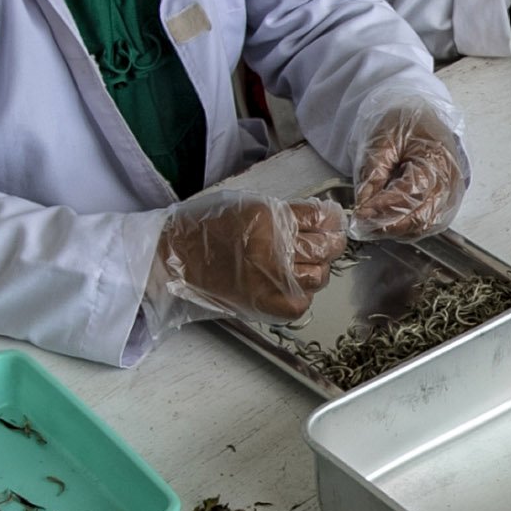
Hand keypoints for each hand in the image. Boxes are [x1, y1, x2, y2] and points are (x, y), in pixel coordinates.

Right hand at [155, 190, 350, 319]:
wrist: (175, 259)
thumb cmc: (206, 230)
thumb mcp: (247, 207)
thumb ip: (283, 214)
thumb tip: (321, 222)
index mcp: (268, 217)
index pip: (321, 219)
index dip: (333, 222)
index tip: (334, 223)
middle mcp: (272, 248)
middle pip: (326, 248)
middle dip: (331, 245)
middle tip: (327, 244)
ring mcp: (270, 279)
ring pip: (319, 276)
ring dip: (316, 270)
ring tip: (300, 266)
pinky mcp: (266, 304)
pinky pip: (302, 302)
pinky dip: (301, 295)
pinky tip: (288, 285)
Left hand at [351, 105, 466, 237]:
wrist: (423, 118)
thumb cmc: (405, 123)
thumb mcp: (383, 138)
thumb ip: (374, 172)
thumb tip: (363, 203)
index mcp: (436, 159)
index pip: (411, 193)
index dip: (384, 206)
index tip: (361, 212)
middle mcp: (450, 182)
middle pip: (420, 216)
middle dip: (388, 224)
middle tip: (362, 223)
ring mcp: (451, 195)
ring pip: (424, 226)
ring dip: (396, 229)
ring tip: (372, 222)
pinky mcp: (447, 204)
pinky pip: (428, 225)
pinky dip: (407, 228)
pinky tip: (389, 221)